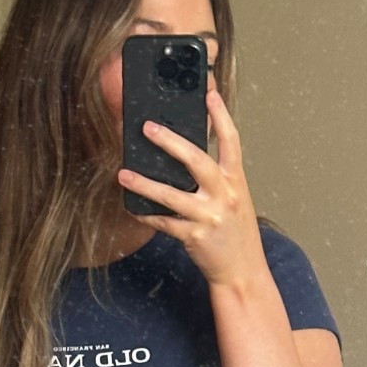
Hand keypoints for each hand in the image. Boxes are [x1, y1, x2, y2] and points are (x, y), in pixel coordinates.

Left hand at [117, 88, 267, 290]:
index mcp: (236, 181)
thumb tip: (188, 158)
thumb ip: (218, 179)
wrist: (243, 273)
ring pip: (172, 195)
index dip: (220, 116)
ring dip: (145, 183)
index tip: (209, 93)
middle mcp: (225, 195)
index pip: (231, 141)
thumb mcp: (235, 199)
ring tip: (124, 173)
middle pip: (197, 160)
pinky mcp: (195, 237)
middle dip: (171, 142)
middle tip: (148, 127)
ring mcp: (210, 216)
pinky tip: (132, 207)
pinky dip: (146, 215)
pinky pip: (164, 223)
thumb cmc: (236, 235)